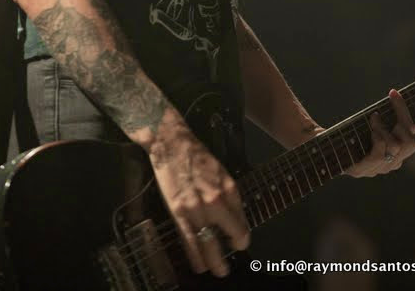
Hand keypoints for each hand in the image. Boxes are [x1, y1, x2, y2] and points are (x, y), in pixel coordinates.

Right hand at [147, 117, 249, 277]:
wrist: (172, 144)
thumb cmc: (197, 155)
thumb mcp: (222, 172)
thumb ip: (230, 195)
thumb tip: (235, 216)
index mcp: (229, 189)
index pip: (242, 222)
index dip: (242, 237)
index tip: (239, 243)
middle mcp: (216, 201)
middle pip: (230, 236)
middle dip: (231, 254)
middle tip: (229, 265)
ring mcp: (197, 208)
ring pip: (209, 244)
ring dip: (214, 262)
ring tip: (218, 271)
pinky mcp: (179, 212)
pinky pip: (189, 240)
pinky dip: (195, 256)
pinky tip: (198, 265)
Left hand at [344, 89, 414, 177]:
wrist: (321, 148)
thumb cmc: (350, 136)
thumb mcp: (375, 128)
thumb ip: (395, 126)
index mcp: (396, 156)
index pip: (413, 141)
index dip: (407, 116)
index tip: (394, 93)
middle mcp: (390, 166)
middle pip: (412, 144)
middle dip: (400, 120)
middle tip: (382, 111)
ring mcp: (377, 170)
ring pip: (396, 146)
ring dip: (384, 128)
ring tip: (373, 120)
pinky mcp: (362, 170)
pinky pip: (380, 152)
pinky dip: (377, 136)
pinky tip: (370, 130)